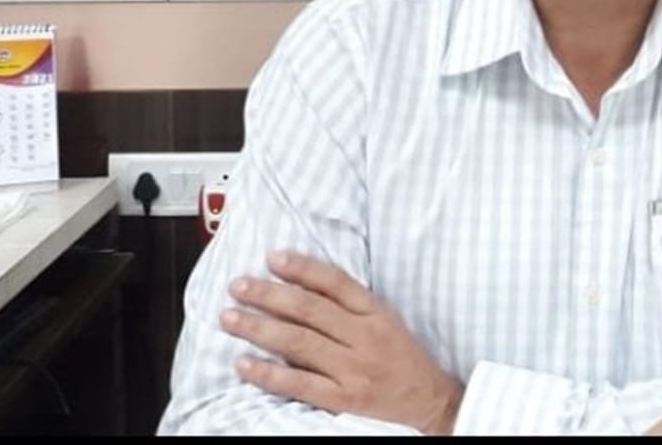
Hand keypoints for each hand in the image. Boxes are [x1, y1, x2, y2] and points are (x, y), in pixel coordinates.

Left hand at [222, 251, 464, 434]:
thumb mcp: (386, 321)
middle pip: (310, 310)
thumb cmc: (404, 358)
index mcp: (376, 313)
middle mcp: (364, 338)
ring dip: (260, 329)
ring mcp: (353, 369)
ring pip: (299, 343)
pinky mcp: (344, 399)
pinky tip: (244, 364)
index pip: (336, 283)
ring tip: (230, 318)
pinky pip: (300, 384)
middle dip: (269, 295)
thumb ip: (351, 305)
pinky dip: (269, 374)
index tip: (273, 258)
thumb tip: (303, 284)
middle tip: (238, 286)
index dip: (302, 268)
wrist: (431, 402)